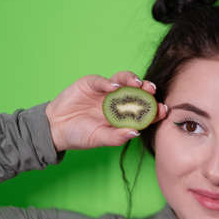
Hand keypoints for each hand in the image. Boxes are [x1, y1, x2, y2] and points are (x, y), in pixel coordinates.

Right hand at [45, 71, 167, 150]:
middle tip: (152, 91)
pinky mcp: (92, 83)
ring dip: (132, 80)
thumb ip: (117, 137)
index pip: (144, 111)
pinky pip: (103, 80)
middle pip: (137, 93)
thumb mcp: (99, 139)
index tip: (163, 109)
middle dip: (147, 91)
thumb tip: (136, 133)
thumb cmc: (79, 135)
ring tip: (138, 84)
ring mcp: (107, 91)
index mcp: (124, 116)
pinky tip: (113, 87)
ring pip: (124, 81)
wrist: (54, 127)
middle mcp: (119, 102)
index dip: (155, 110)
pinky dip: (109, 82)